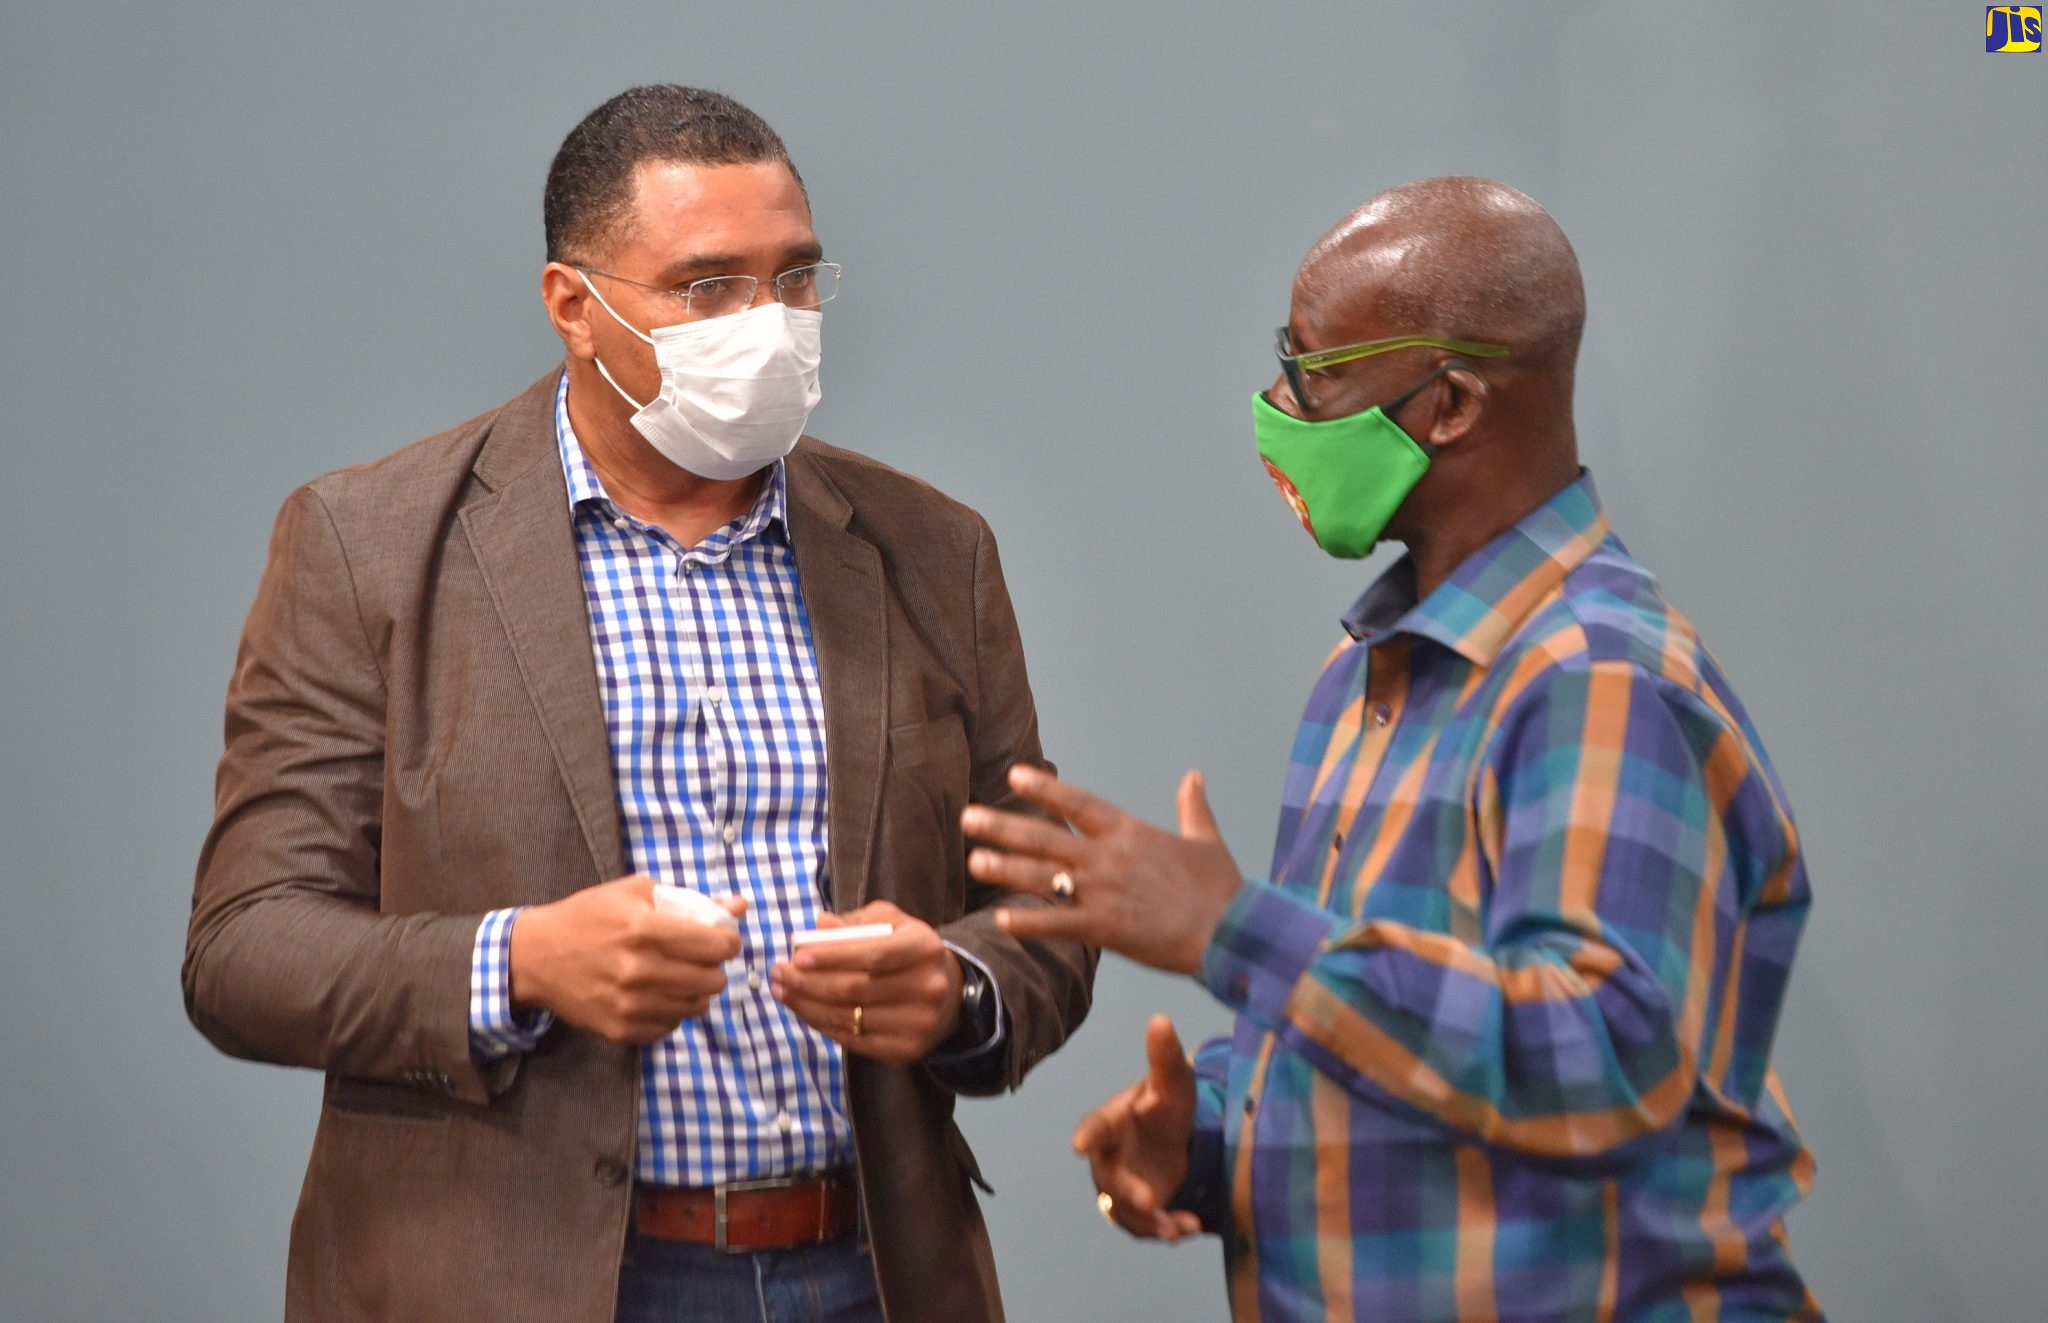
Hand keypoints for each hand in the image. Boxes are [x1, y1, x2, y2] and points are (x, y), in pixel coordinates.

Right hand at [508, 874, 744, 1044]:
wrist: (536, 957)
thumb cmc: (589, 916)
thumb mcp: (636, 892)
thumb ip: (692, 900)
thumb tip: (740, 906)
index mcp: (644, 928)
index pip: (716, 945)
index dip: (728, 941)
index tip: (722, 939)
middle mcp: (639, 970)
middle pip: (713, 980)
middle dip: (714, 967)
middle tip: (700, 958)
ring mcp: (630, 1005)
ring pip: (697, 1006)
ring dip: (697, 990)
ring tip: (680, 975)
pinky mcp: (621, 1030)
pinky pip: (671, 1026)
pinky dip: (672, 1011)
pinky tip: (657, 994)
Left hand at [771, 901, 963, 1065]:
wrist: (949, 995)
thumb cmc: (909, 952)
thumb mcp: (893, 923)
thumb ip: (857, 921)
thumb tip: (820, 926)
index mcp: (924, 949)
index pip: (873, 954)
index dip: (833, 956)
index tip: (797, 955)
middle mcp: (927, 988)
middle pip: (855, 989)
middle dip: (809, 982)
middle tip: (779, 973)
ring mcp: (918, 1023)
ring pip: (849, 1017)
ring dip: (807, 1006)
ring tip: (782, 991)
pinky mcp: (906, 1049)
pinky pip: (853, 1040)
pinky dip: (823, 1025)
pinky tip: (804, 1011)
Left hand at [961, 766, 1242, 973]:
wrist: (1233, 932)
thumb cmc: (1222, 888)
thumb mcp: (1206, 839)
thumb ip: (1193, 806)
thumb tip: (1194, 776)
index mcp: (1131, 833)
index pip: (1078, 803)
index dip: (1045, 789)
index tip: (1014, 777)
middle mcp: (1110, 858)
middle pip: (1047, 837)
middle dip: (1004, 826)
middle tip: (968, 817)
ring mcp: (1105, 893)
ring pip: (1044, 876)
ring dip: (1006, 868)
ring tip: (973, 860)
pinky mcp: (1107, 929)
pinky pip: (1059, 924)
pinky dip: (1029, 921)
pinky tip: (1001, 918)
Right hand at [1076, 1016, 1203, 1241]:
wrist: (1172, 1138)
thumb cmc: (1164, 1105)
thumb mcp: (1173, 1082)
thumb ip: (1165, 1057)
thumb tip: (1160, 1019)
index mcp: (1111, 1123)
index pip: (1096, 1126)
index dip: (1089, 1135)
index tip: (1080, 1144)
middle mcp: (1109, 1158)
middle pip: (1108, 1178)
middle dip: (1124, 1191)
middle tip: (1145, 1200)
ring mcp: (1121, 1187)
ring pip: (1125, 1210)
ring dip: (1148, 1220)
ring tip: (1175, 1227)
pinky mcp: (1138, 1210)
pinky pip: (1145, 1225)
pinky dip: (1165, 1229)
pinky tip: (1187, 1226)